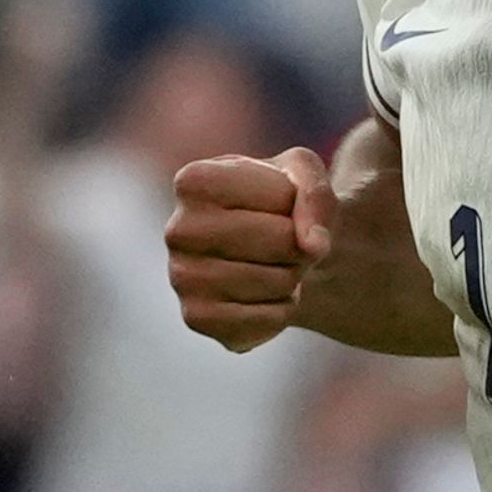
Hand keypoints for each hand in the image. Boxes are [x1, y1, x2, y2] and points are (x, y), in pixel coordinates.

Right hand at [167, 148, 335, 352]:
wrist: (271, 247)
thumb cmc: (281, 201)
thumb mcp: (303, 172)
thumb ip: (314, 193)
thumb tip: (313, 246)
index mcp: (194, 181)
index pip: (282, 197)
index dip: (299, 202)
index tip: (281, 203)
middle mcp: (177, 229)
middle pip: (280, 240)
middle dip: (299, 243)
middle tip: (285, 240)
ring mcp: (182, 278)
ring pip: (277, 281)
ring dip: (293, 275)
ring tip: (273, 263)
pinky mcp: (197, 318)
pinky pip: (269, 319)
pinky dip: (283, 308)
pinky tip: (263, 293)